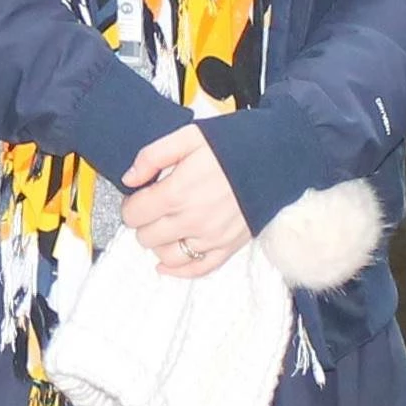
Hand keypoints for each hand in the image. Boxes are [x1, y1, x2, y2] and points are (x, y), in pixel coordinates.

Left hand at [121, 125, 250, 277]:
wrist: (276, 158)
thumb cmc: (234, 144)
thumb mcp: (189, 136)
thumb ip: (153, 156)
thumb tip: (129, 178)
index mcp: (177, 192)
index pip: (135, 214)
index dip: (131, 204)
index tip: (138, 196)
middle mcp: (192, 221)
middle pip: (147, 237)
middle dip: (143, 222)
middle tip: (153, 208)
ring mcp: (211, 238)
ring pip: (167, 256)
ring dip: (160, 242)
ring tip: (165, 226)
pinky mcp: (228, 247)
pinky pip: (198, 269)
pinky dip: (179, 269)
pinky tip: (167, 263)